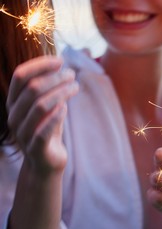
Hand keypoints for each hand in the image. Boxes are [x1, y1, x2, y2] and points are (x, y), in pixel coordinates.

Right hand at [7, 56, 77, 173]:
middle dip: (55, 78)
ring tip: (75, 87)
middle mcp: (14, 116)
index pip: (20, 76)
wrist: (46, 163)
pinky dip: (56, 116)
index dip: (40, 64)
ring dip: (60, 93)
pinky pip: (43, 129)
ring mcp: (22, 133)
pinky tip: (66, 107)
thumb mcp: (48, 108)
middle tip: (72, 75)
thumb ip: (51, 91)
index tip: (60, 60)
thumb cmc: (48, 130)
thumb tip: (63, 67)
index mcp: (14, 103)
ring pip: (39, 106)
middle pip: (32, 88)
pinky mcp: (35, 148)